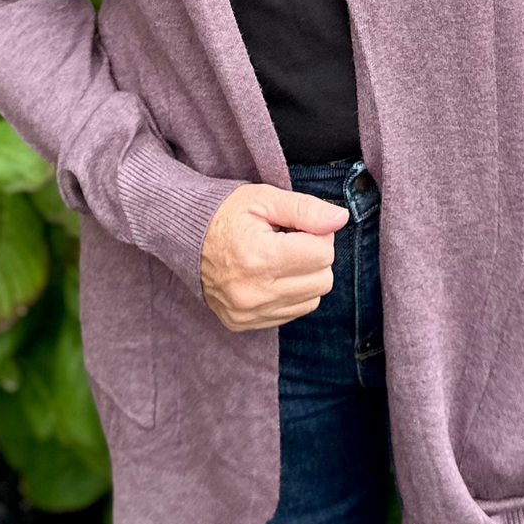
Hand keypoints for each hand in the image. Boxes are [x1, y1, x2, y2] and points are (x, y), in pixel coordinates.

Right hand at [200, 182, 347, 330]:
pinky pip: (290, 313)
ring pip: (311, 300)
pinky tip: (269, 274)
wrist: (183, 237)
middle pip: (322, 281)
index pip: (323, 254)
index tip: (298, 227)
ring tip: (278, 257)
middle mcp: (254, 293)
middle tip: (290, 241)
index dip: (318, 235)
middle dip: (314, 257)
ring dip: (304, 277)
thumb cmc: (225, 213)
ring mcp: (247, 313)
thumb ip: (306, 209)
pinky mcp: (243, 323)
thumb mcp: (264, 199)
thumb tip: (341, 219)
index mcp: (259, 258)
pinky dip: (289, 294)